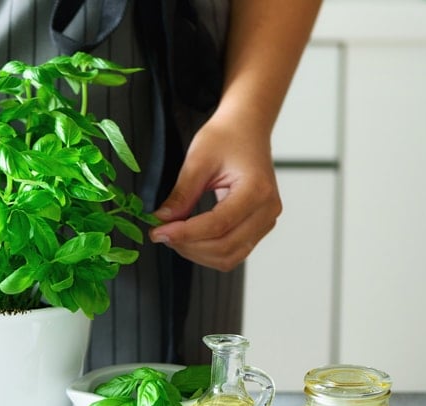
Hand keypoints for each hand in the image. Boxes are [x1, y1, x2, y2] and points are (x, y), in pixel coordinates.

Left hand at [149, 116, 281, 271]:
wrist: (247, 128)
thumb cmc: (227, 136)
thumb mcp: (198, 159)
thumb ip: (182, 194)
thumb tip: (163, 220)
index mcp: (257, 190)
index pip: (218, 224)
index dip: (185, 233)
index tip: (158, 231)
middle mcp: (267, 210)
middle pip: (225, 246)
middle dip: (188, 245)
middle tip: (161, 233)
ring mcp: (266, 221)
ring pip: (229, 256)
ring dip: (197, 253)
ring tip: (173, 235)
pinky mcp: (258, 227)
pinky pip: (233, 251)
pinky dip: (208, 251)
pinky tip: (189, 238)